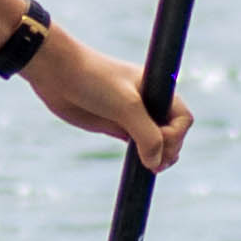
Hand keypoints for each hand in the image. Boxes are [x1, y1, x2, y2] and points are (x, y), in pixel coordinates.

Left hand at [26, 30, 186, 168]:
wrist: (57, 73)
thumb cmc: (94, 80)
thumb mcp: (126, 106)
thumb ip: (146, 135)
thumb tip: (157, 163)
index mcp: (158, 89)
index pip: (182, 119)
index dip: (176, 137)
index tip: (160, 145)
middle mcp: (149, 102)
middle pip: (173, 134)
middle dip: (168, 150)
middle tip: (154, 164)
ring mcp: (133, 116)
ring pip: (156, 142)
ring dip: (156, 157)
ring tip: (148, 167)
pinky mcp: (116, 126)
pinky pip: (137, 145)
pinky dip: (141, 157)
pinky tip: (138, 165)